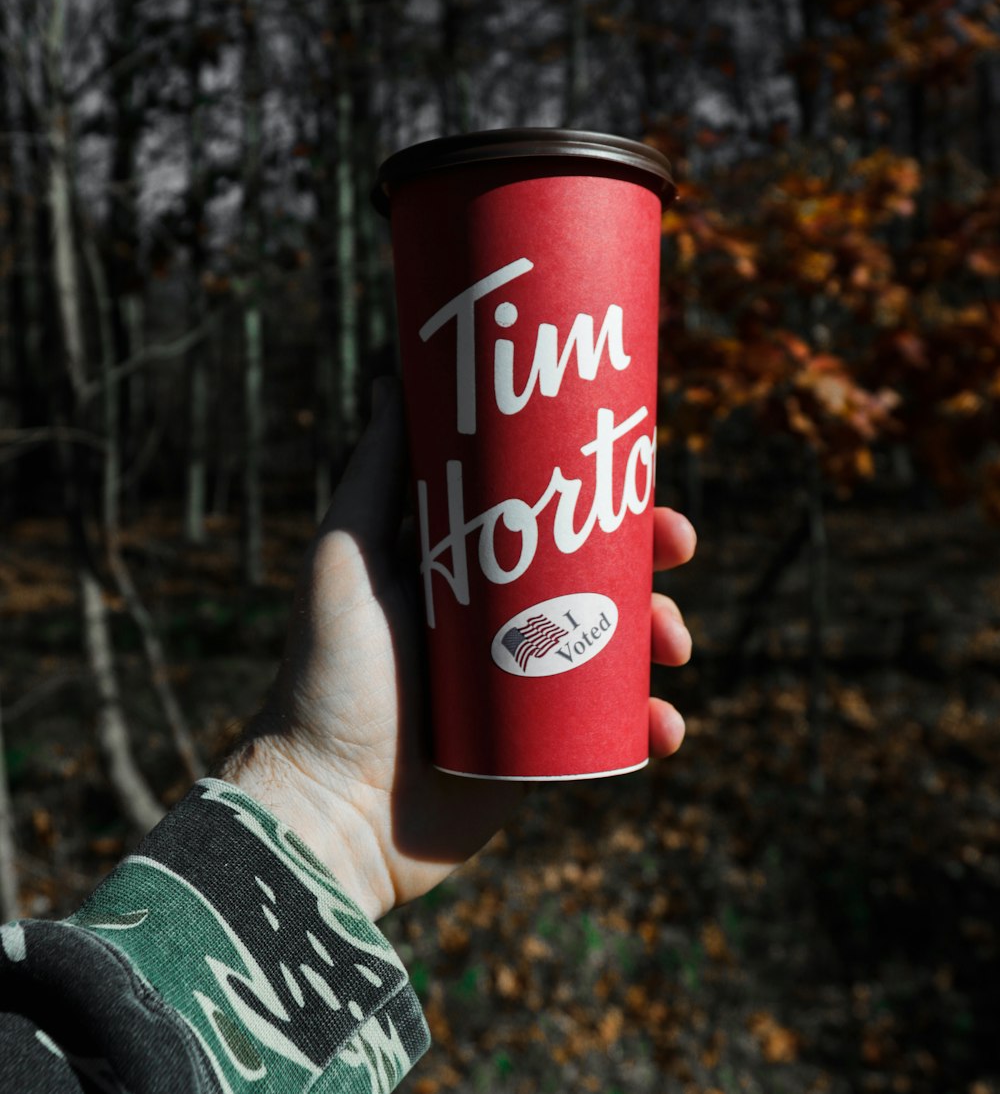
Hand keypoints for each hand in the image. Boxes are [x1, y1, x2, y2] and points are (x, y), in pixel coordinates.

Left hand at [219, 380, 695, 919]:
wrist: (329, 812)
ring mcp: (522, 688)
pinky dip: (649, 726)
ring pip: (615, 647)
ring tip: (675, 647)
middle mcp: (496, 622)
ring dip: (664, 636)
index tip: (641, 475)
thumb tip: (395, 373)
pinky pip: (611, 730)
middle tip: (679, 551)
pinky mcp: (539, 754)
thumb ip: (375, 474)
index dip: (599, 493)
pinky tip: (664, 729)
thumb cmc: (329, 678)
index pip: (545, 516)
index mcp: (461, 570)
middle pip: (594, 576)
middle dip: (648, 561)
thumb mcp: (346, 559)